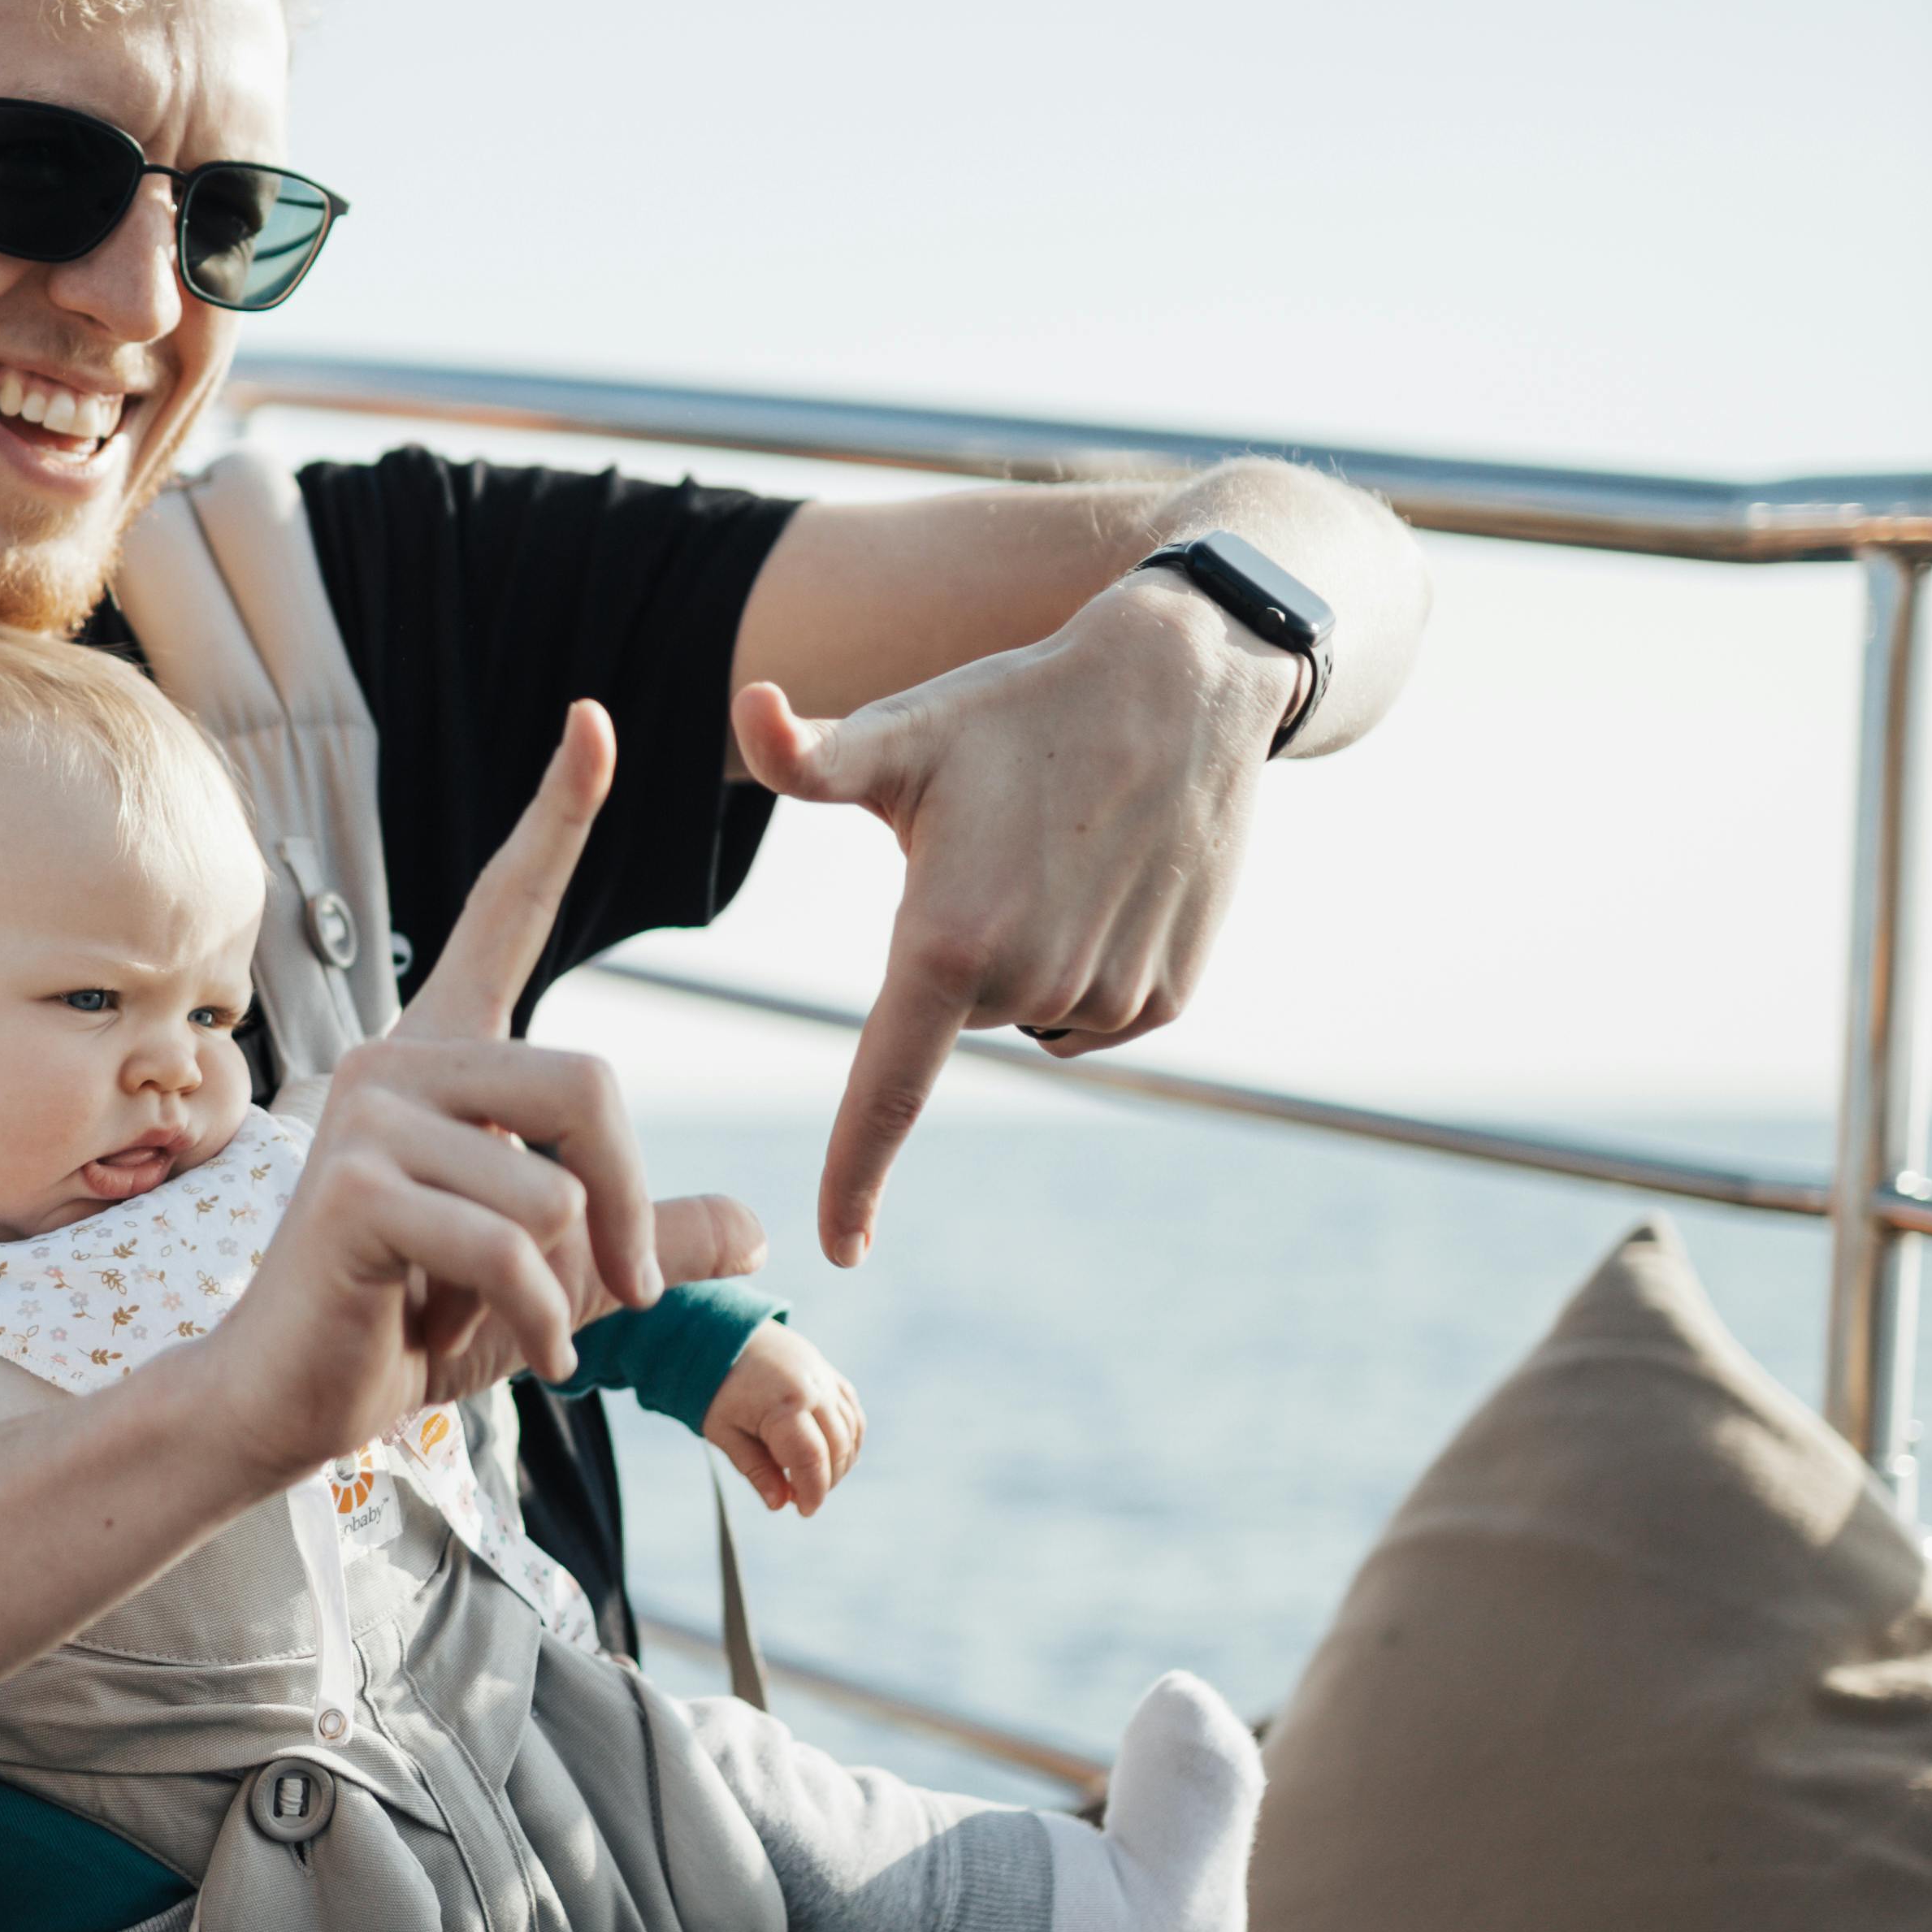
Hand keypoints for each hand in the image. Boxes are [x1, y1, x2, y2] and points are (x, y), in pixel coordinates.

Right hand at [187, 706, 669, 1481]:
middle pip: (589, 1085)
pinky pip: (509, 1243)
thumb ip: (647, 1243)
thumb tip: (754, 1230)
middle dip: (629, 1203)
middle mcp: (396, 1063)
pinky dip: (539, 1318)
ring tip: (534, 1332)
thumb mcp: (561, 1281)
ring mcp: (365, 1122)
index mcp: (442, 1059)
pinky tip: (520, 1356)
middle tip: (626, 1287)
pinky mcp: (352, 1192)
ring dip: (574, 1285)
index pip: (503, 912)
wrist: (286, 1403)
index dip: (554, 818)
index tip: (594, 722)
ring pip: (551, 1183)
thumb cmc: (406, 1329)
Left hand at [705, 1324, 863, 1517]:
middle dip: (826, 1480)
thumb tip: (780, 1504)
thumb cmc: (716, 1388)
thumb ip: (755, 1469)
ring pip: (850, 1431)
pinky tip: (834, 1454)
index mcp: (783, 1405)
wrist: (722, 1334)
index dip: (813, 1491)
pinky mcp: (829, 1372)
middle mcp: (813, 1389)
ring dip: (841, 1461)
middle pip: (837, 1448)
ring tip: (815, 1478)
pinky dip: (849, 1437)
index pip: (811, 1459)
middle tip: (804, 1498)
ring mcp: (825, 1378)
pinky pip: (852, 1411)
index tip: (804, 1510)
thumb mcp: (725, 1433)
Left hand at [736, 572, 1294, 1268]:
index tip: (840, 1246)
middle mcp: (1031, 984)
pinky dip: (1081, 965)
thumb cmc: (1018, 708)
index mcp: (948, 939)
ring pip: (1023, 1014)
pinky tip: (1107, 881)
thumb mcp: (907, 732)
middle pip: (953, 1019)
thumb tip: (747, 707)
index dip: (855, 1172)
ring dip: (1023, 956)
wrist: (1184, 686)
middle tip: (996, 852)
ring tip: (1059, 855)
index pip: (885, 1090)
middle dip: (955, 954)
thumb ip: (809, 757)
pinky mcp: (1164, 1000)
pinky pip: (1087, 1016)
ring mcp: (1107, 998)